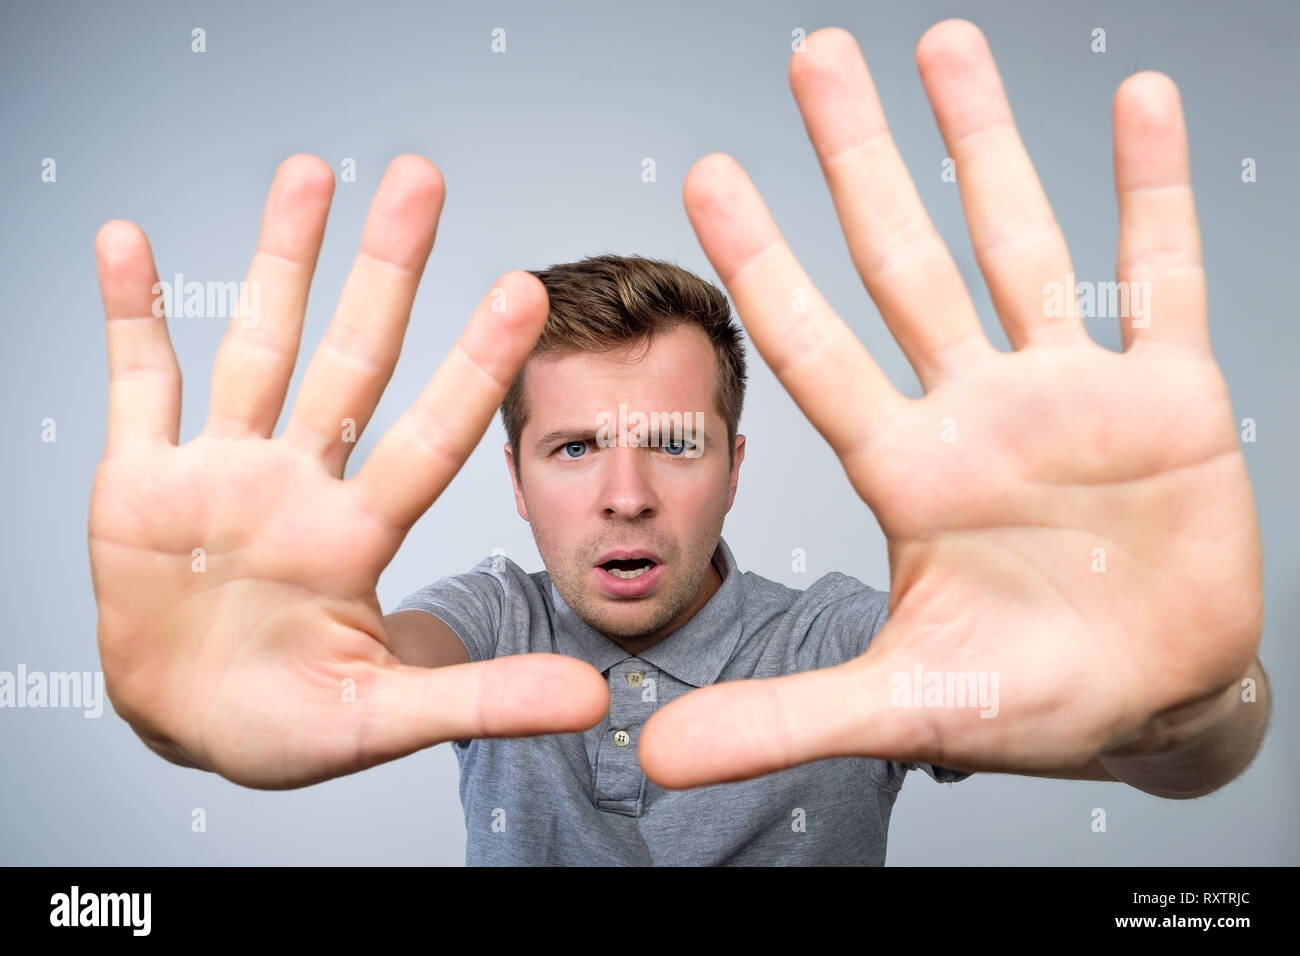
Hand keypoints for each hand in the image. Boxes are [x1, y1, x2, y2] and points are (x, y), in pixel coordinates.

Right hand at [89, 155, 605, 788]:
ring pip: (257, 347)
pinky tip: (129, 242)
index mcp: (357, 537)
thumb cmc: (286, 726)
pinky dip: (129, 314)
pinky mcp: (141, 481)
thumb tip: (596, 697)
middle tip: (421, 177)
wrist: (189, 724)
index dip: (474, 368)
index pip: (430, 438)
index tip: (524, 292)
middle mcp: (298, 485)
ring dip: (280, 260)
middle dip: (385, 272)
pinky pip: (138, 381)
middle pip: (351, 361)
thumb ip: (483, 700)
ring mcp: (221, 474)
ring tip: (311, 170)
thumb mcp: (384, 716)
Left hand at [638, 22, 1262, 786]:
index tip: (708, 174)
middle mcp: (977, 411)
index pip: (815, 346)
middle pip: (903, 260)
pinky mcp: (1171, 396)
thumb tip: (650, 757)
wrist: (1155, 702)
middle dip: (858, 159)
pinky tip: (1137, 104)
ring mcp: (1071, 393)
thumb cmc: (1029, 701)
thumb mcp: (901, 708)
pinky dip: (1150, 192)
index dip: (760, 263)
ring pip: (1018, 240)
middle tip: (812, 56)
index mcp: (909, 472)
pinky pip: (1161, 275)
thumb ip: (781, 722)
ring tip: (942, 43)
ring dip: (983, 142)